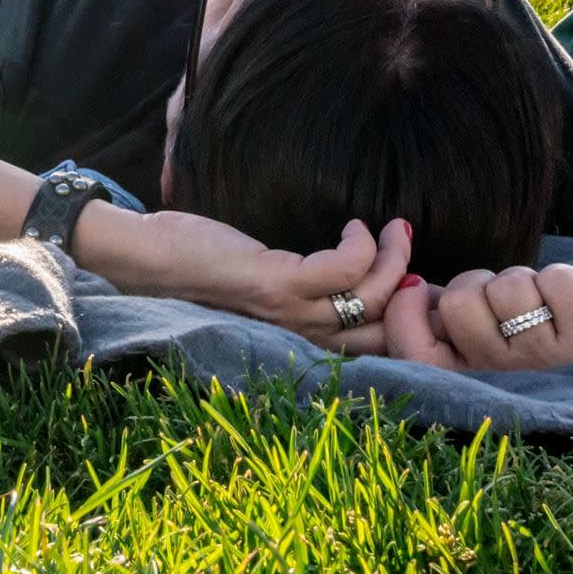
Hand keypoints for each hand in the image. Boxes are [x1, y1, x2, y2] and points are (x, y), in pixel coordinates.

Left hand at [98, 210, 413, 347]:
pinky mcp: (275, 284)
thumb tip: (347, 268)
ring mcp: (290, 313)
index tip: (424, 283)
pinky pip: (343, 269)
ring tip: (395, 227)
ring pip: (371, 295)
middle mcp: (301, 336)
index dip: (408, 321)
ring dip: (394, 257)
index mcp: (301, 339)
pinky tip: (355, 226)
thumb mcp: (265, 286)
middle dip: (414, 292)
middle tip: (412, 245)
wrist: (149, 262)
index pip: (372, 347)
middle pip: (384, 327)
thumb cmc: (203, 267)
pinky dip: (361, 244)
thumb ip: (302, 289)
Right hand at [379, 264, 572, 371]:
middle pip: (458, 304)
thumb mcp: (489, 325)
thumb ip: (442, 311)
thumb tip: (399, 283)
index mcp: (476, 380)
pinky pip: (553, 280)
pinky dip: (565, 276)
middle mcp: (509, 383)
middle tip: (508, 301)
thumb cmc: (547, 323)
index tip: (422, 289)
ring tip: (547, 305)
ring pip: (506, 288)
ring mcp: (550, 364)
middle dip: (479, 281)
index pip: (414, 355)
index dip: (406, 312)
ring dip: (526, 278)